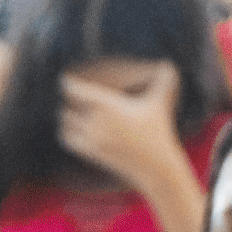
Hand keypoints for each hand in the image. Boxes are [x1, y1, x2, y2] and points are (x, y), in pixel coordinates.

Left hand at [60, 65, 194, 200]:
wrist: (155, 167)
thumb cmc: (159, 133)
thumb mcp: (161, 104)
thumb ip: (164, 81)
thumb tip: (168, 63)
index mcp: (107, 105)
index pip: (73, 89)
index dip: (69, 82)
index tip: (71, 79)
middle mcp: (95, 121)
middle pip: (66, 105)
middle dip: (68, 100)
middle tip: (72, 95)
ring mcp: (91, 138)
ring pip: (64, 122)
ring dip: (66, 115)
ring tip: (73, 110)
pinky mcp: (90, 153)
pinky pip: (67, 139)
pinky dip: (66, 131)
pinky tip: (75, 128)